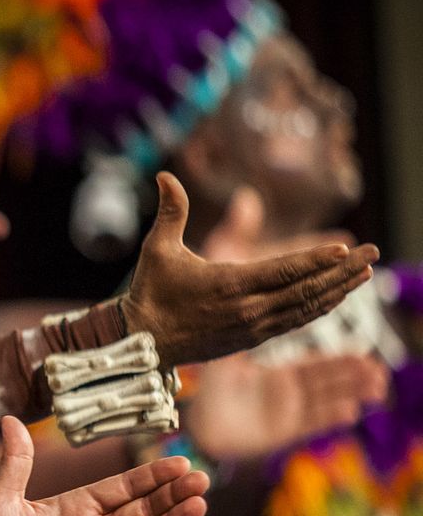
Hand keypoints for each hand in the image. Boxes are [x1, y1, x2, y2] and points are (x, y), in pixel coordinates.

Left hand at [0, 417, 208, 515]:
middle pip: (142, 510)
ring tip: (199, 505)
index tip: (179, 462)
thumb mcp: (0, 502)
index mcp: (75, 508)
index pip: (122, 487)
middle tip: (201, 478)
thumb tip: (10, 418)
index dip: (150, 476)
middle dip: (172, 495)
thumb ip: (16, 463)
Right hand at [122, 173, 377, 364]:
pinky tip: (334, 298)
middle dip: (343, 272)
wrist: (141, 341)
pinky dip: (318, 309)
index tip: (346, 248)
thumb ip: (170, 211)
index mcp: (229, 285)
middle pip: (306, 289)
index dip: (317, 260)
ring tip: (364, 275)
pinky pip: (294, 323)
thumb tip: (164, 174)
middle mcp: (248, 309)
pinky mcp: (251, 341)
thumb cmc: (150, 292)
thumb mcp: (157, 249)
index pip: (284, 270)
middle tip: (374, 254)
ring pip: (305, 308)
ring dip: (337, 291)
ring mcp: (252, 328)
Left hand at [186, 351, 387, 460]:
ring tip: (377, 388)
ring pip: (327, 401)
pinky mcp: (284, 433)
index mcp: (278, 376)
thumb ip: (239, 338)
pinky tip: (349, 411)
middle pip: (329, 383)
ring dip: (352, 395)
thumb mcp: (226, 362)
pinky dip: (328, 417)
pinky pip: (310, 424)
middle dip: (355, 376)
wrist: (197, 427)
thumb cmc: (208, 393)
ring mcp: (289, 414)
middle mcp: (289, 394)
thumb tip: (241, 305)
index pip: (316, 365)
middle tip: (379, 370)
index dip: (341, 360)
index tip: (365, 351)